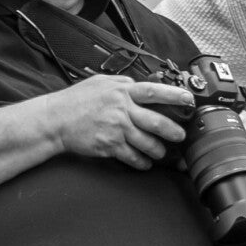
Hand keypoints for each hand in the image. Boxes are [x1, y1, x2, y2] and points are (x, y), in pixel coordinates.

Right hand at [49, 75, 190, 170]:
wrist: (56, 120)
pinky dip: (141, 162)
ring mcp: (117, 129)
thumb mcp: (100, 82)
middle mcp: (122, 110)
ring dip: (158, 150)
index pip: (154, 92)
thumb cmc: (76, 100)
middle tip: (181, 135)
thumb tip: (138, 83)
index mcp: (122, 91)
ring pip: (147, 143)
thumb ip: (121, 82)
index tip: (189, 99)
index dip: (174, 95)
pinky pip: (132, 156)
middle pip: (156, 122)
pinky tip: (145, 163)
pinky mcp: (110, 146)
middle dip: (173, 131)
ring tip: (161, 152)